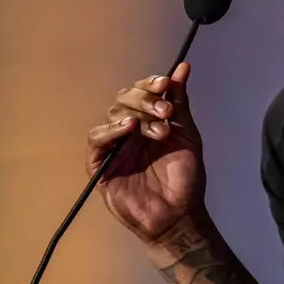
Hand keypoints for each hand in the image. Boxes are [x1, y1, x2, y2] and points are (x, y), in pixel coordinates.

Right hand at [86, 61, 204, 243]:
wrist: (179, 214)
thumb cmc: (185, 179)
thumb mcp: (187, 135)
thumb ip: (180, 103)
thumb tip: (182, 68)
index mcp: (149, 121)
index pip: (141, 92)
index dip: (150, 84)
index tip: (165, 83)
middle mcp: (129, 131)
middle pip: (124, 99)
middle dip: (145, 100)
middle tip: (165, 113)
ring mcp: (114, 147)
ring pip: (113, 115)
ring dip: (136, 115)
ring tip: (158, 129)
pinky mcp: (100, 165)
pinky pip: (96, 139)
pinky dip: (110, 130)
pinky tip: (129, 129)